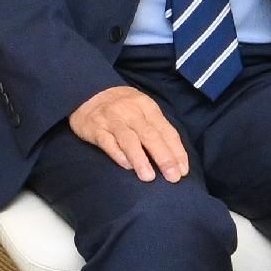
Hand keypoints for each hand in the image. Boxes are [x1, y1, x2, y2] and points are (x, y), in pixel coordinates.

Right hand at [68, 84, 190, 182]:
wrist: (87, 92)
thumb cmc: (122, 108)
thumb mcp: (142, 110)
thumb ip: (156, 129)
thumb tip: (174, 159)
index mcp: (147, 106)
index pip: (166, 131)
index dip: (177, 152)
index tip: (183, 171)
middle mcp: (130, 111)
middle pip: (150, 135)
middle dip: (163, 157)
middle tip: (173, 177)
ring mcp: (112, 119)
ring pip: (129, 140)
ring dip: (140, 159)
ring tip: (148, 177)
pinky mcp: (95, 127)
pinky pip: (107, 142)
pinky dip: (118, 154)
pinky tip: (127, 166)